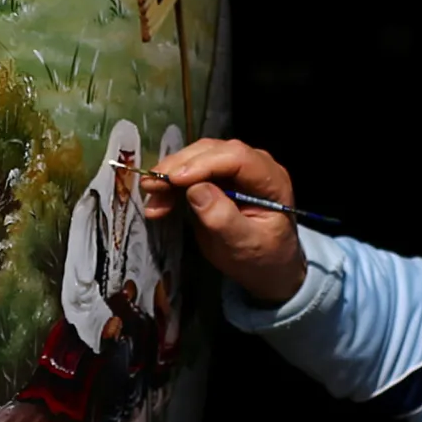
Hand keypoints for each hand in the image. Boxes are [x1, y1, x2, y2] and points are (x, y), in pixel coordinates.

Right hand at [138, 136, 307, 303]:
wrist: (267, 269)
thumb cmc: (263, 259)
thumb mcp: (246, 245)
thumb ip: (224, 219)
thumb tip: (196, 190)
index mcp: (270, 179)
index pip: (237, 158)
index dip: (204, 164)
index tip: (174, 179)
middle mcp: (254, 166)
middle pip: (213, 152)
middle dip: (180, 166)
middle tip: (151, 185)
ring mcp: (235, 170)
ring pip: (197, 157)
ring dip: (171, 174)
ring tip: (150, 194)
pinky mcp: (217, 178)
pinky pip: (190, 172)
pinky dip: (171, 185)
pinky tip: (157, 202)